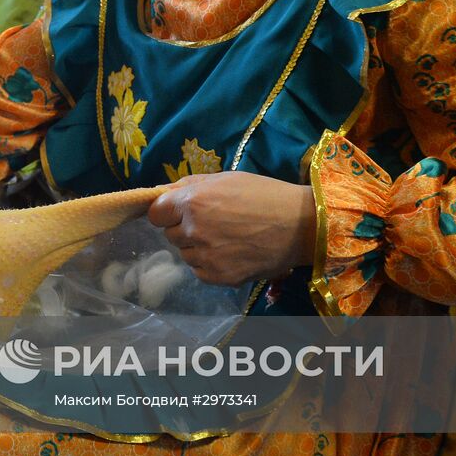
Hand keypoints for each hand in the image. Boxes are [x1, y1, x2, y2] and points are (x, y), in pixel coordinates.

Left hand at [146, 172, 316, 285]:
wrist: (301, 225)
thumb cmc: (264, 195)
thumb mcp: (225, 178)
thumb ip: (189, 186)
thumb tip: (161, 193)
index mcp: (191, 202)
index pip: (155, 213)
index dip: (166, 212)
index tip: (179, 211)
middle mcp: (193, 231)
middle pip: (170, 234)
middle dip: (184, 228)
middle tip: (213, 223)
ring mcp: (205, 257)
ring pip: (185, 254)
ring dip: (198, 247)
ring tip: (227, 238)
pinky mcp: (218, 277)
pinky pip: (200, 271)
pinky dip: (210, 264)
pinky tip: (231, 253)